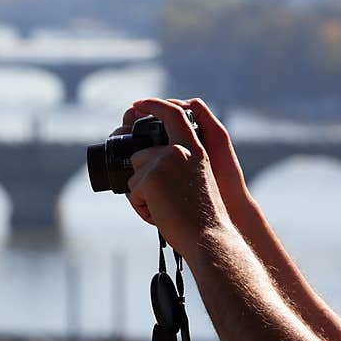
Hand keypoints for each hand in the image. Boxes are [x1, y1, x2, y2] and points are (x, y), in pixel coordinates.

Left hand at [120, 98, 232, 256]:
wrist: (208, 236)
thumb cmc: (203, 216)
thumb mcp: (197, 179)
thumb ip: (179, 165)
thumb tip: (149, 163)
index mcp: (194, 148)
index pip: (172, 114)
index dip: (153, 105)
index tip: (136, 105)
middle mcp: (179, 150)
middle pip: (140, 154)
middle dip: (142, 176)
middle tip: (162, 199)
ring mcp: (163, 161)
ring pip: (134, 174)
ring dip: (142, 194)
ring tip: (165, 209)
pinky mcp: (149, 176)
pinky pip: (132, 192)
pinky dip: (141, 207)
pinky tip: (160, 214)